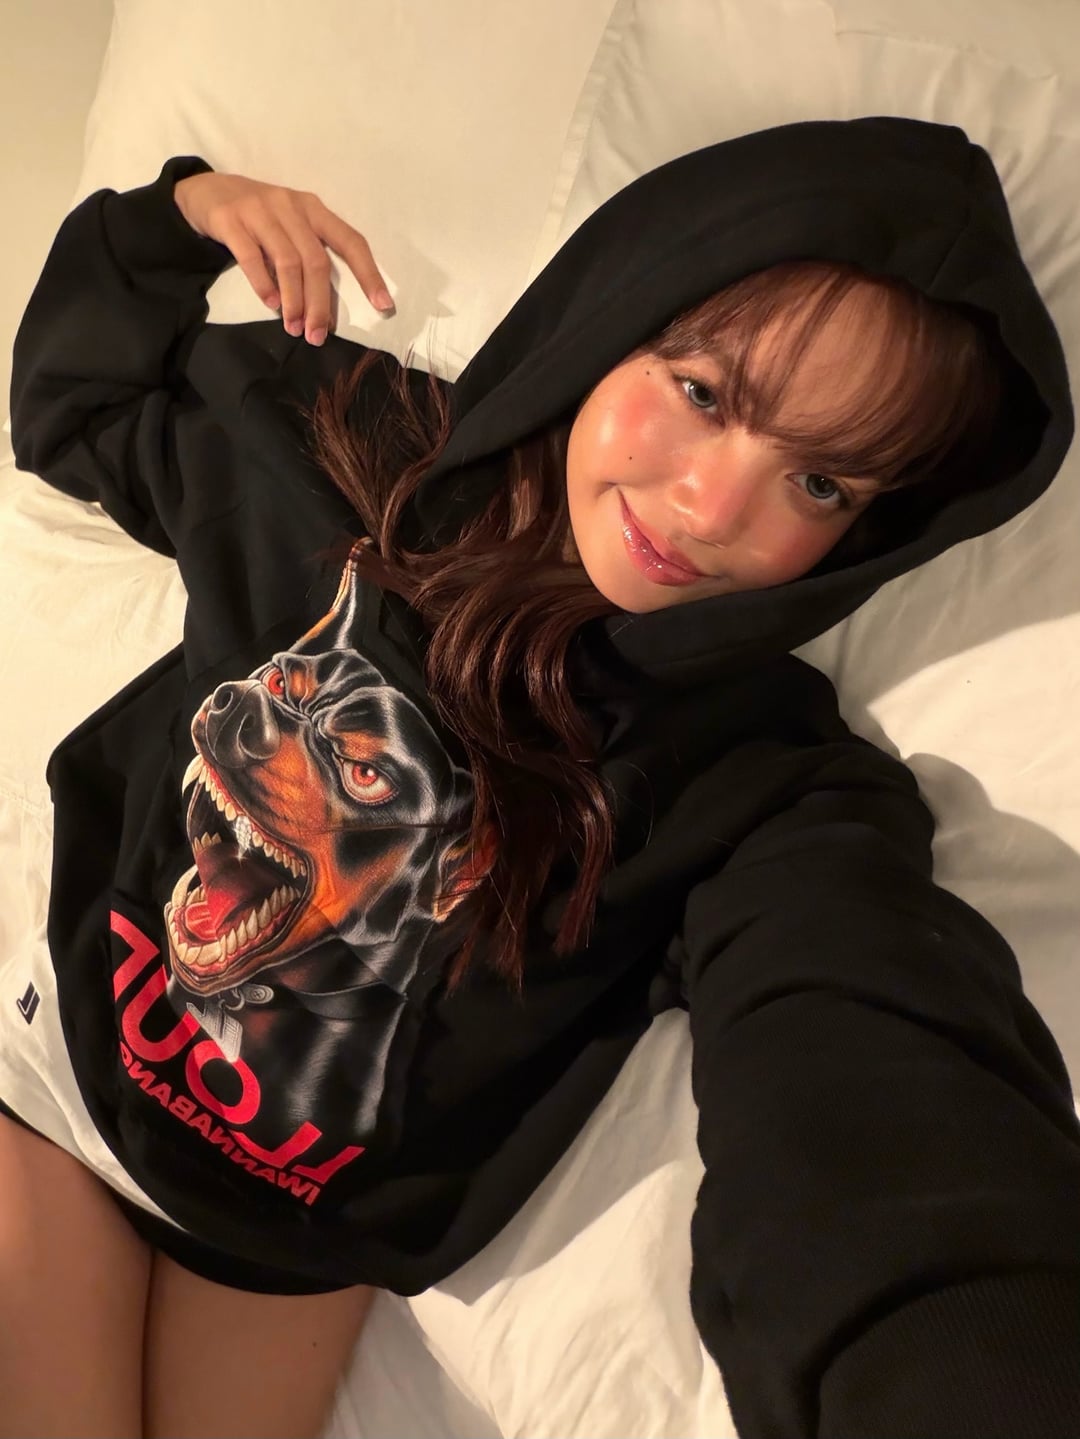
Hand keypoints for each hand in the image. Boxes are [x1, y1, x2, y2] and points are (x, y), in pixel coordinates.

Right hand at [173, 171, 393, 344]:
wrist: (205, 190)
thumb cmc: (258, 216)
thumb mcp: (290, 225)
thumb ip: (309, 254)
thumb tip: (324, 307)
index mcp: (313, 209)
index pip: (350, 241)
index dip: (368, 273)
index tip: (383, 305)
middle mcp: (291, 206)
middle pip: (316, 261)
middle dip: (320, 303)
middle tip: (317, 336)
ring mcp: (260, 210)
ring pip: (287, 261)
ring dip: (294, 301)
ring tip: (294, 328)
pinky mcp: (230, 219)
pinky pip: (251, 257)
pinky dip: (264, 285)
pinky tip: (271, 305)